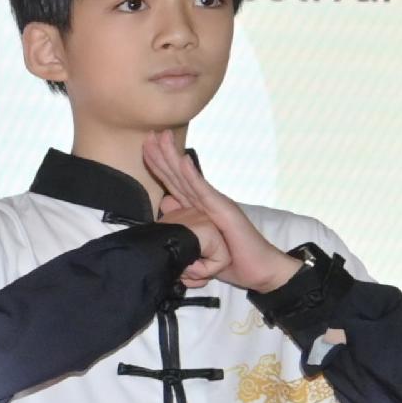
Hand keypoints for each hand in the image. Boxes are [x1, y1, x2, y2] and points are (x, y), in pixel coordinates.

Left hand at [144, 133, 297, 293]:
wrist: (256, 269)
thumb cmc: (229, 257)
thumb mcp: (199, 238)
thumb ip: (183, 219)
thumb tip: (166, 202)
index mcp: (197, 206)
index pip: (173, 182)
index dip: (158, 165)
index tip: (145, 147)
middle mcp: (205, 200)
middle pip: (178, 174)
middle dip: (162, 153)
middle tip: (149, 133)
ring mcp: (215, 202)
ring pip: (187, 177)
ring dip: (173, 156)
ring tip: (161, 138)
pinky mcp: (224, 210)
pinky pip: (204, 191)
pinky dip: (192, 174)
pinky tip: (182, 160)